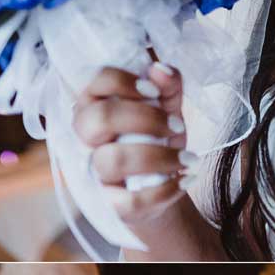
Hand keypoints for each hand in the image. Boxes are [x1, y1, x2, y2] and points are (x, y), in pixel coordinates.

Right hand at [72, 62, 195, 227]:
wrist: (162, 185)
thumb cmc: (156, 139)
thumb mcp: (167, 109)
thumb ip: (168, 87)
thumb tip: (161, 69)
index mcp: (95, 105)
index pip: (96, 81)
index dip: (125, 82)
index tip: (155, 92)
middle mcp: (86, 138)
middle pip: (99, 118)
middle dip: (146, 119)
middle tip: (177, 126)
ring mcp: (93, 172)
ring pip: (112, 161)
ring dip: (160, 157)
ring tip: (189, 158)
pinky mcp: (108, 205)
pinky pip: (128, 202)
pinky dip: (164, 191)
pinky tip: (185, 179)